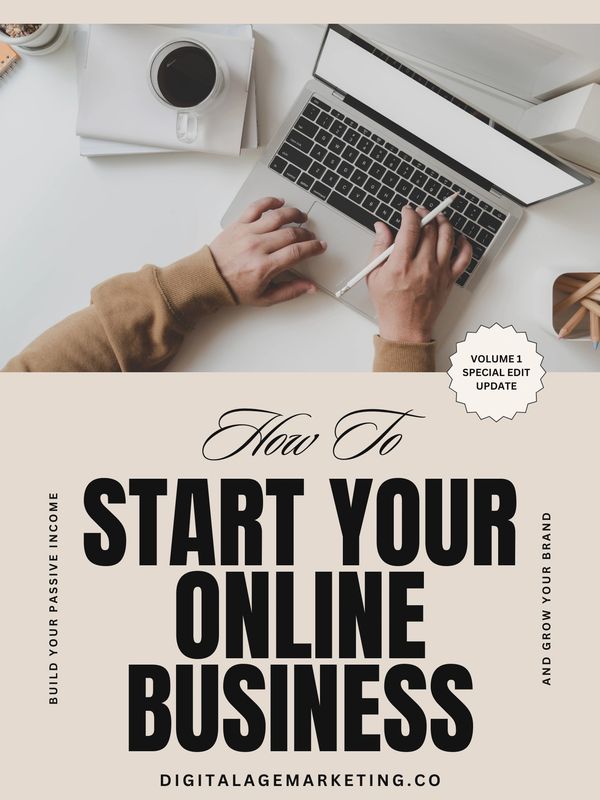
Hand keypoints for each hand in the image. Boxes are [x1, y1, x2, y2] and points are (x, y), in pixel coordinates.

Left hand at [209, 197, 326, 305]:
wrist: (208, 279)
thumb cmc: (234, 289)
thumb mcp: (265, 298)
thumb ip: (290, 291)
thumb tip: (310, 287)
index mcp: (265, 267)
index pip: (297, 252)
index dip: (313, 248)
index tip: (320, 246)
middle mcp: (257, 247)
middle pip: (291, 233)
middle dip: (306, 234)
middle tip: (310, 236)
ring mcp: (248, 233)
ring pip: (277, 216)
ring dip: (294, 214)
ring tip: (301, 217)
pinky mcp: (239, 224)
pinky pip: (257, 207)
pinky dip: (270, 201)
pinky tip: (279, 202)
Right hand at [366, 206, 471, 342]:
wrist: (406, 328)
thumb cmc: (390, 305)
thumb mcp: (374, 276)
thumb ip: (378, 248)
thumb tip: (381, 228)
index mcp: (401, 264)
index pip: (411, 227)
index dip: (409, 214)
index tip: (407, 211)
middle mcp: (423, 266)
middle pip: (430, 228)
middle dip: (425, 214)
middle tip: (420, 213)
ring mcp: (439, 272)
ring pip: (447, 236)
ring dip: (443, 222)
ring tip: (437, 218)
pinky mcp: (449, 279)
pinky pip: (464, 256)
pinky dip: (463, 243)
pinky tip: (457, 238)